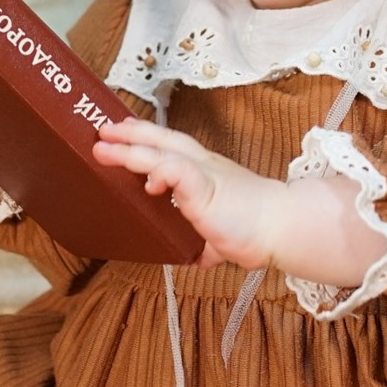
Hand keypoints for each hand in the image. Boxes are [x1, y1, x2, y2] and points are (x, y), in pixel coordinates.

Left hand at [91, 119, 285, 269]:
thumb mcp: (223, 234)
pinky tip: (147, 178)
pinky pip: (178, 171)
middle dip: (130, 133)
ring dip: (131, 148)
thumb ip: (209, 243)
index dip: (147, 138)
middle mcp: (203, 165)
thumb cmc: (258, 228)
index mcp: (206, 172)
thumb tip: (200, 257)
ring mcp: (204, 174)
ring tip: (103, 146)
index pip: (171, 147)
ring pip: (162, 151)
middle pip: (161, 139)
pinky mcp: (206, 188)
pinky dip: (159, 171)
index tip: (123, 132)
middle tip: (103, 129)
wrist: (283, 227)